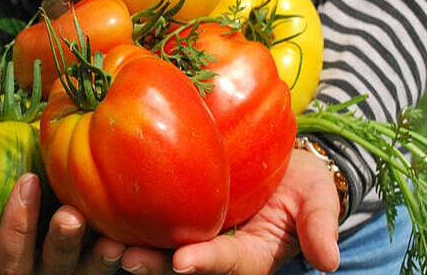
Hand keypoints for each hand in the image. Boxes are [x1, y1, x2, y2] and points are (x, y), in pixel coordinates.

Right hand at [0, 173, 125, 274]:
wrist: (36, 197)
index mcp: (8, 262)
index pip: (6, 258)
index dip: (15, 226)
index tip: (27, 182)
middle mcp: (42, 274)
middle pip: (50, 271)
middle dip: (59, 245)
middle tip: (70, 216)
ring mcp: (76, 272)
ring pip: (87, 274)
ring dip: (99, 260)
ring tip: (111, 240)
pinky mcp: (102, 264)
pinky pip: (118, 266)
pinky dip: (130, 256)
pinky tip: (136, 238)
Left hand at [119, 150, 340, 274]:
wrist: (279, 161)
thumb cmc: (301, 181)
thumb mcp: (316, 198)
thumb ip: (319, 226)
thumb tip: (330, 263)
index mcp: (250, 255)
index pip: (228, 263)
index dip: (207, 263)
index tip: (184, 262)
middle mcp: (214, 251)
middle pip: (181, 264)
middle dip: (153, 264)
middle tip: (123, 256)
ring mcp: (191, 232)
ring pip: (157, 246)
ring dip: (129, 246)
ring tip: (101, 241)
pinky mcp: (173, 210)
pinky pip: (149, 217)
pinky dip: (124, 217)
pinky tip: (95, 207)